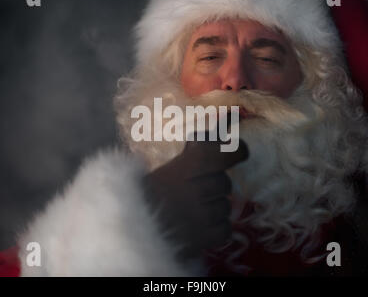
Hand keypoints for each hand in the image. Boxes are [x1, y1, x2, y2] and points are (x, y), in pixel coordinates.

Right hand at [143, 135, 248, 259]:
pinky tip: (198, 228)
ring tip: (192, 212)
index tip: (240, 151)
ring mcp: (200, 217)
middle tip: (197, 190)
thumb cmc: (143, 198)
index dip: (236, 150)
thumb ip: (193, 154)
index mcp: (183, 168)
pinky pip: (225, 229)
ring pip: (225, 207)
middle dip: (215, 185)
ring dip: (214, 208)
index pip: (221, 153)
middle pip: (224, 182)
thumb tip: (223, 128)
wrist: (127, 234)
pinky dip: (216, 229)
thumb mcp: (166, 170)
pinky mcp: (203, 239)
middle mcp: (195, 190)